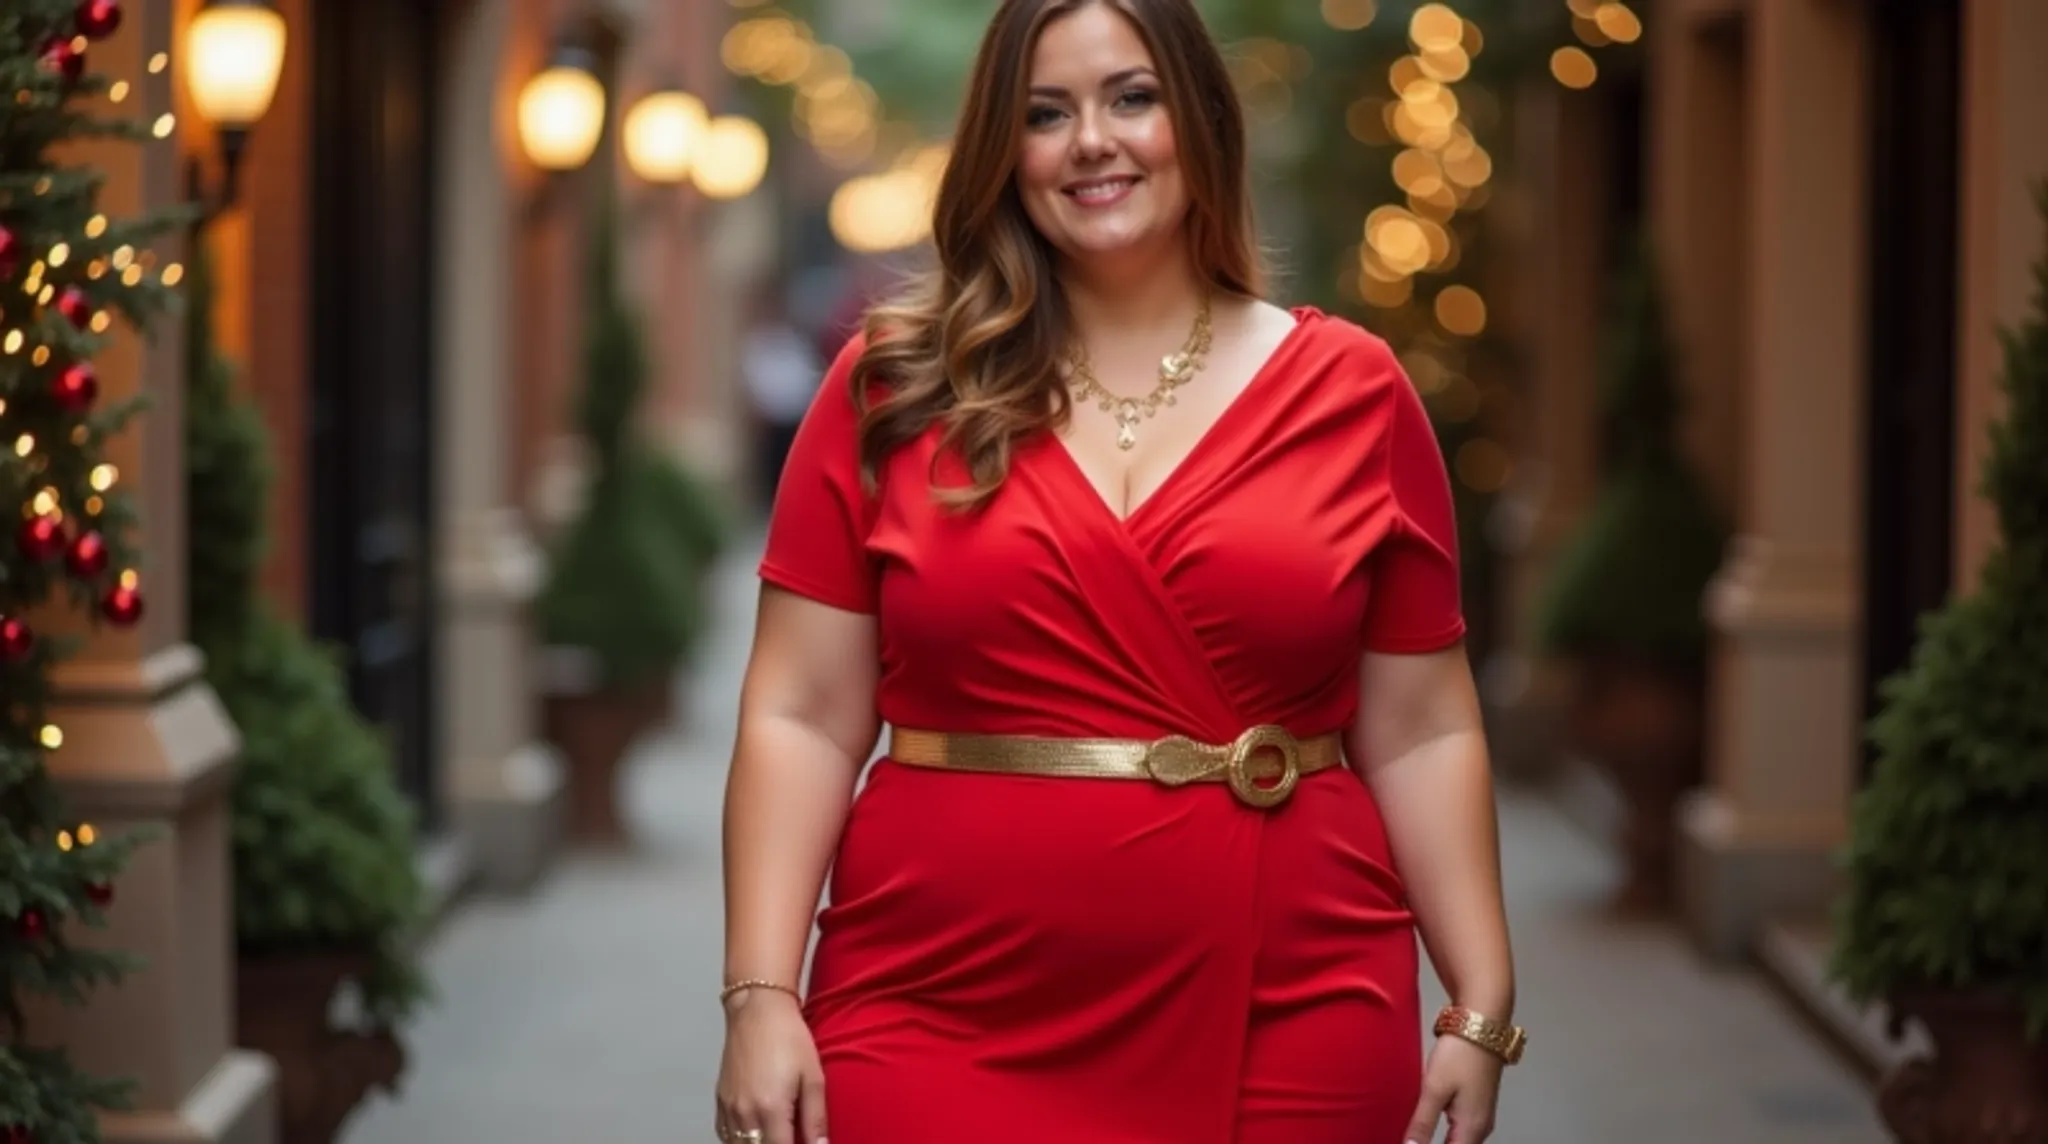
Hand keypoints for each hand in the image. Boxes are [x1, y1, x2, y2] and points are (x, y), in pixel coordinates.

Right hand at [715, 990, 827, 1143]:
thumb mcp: (813, 1077)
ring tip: (775, 1134)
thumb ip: (815, 1119)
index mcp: (770, 1109)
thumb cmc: (788, 1037)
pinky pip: (725, 1134)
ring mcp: (729, 1107)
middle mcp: (745, 1112)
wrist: (758, 1009)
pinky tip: (755, 1133)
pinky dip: (739, 1140)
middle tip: (791, 1137)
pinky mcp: (720, 1099)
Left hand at [1404, 1035, 1503, 1143]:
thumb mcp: (1434, 1089)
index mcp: (1471, 1129)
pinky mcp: (1476, 1104)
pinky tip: (1428, 1127)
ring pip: (1458, 1141)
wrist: (1482, 1025)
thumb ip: (1423, 1123)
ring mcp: (1480, 1116)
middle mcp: (1480, 1128)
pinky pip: (1460, 1130)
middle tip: (1409, 1139)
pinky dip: (1445, 1133)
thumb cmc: (1460, 1055)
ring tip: (1416, 1136)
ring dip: (1438, 1142)